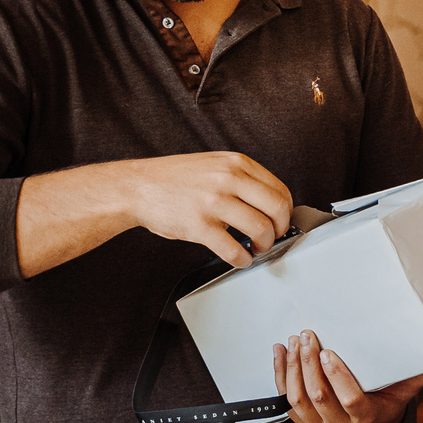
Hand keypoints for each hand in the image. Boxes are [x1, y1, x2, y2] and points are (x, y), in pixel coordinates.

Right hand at [119, 151, 293, 267]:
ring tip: (255, 249)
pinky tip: (240, 259)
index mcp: (236, 163)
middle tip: (271, 239)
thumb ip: (241, 178)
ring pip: (260, 229)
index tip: (279, 223)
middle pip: (277, 209)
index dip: (285, 212)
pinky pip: (234, 249)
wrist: (136, 187)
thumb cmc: (173, 179)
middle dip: (279, 230)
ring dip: (264, 246)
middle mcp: (228, 178)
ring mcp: (213, 201)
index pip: (280, 190)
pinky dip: (243, 260)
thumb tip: (269, 204)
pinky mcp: (199, 225)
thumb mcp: (214, 164)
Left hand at [272, 331, 422, 422]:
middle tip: (307, 336)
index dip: (337, 376)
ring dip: (292, 369)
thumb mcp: (404, 390)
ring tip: (294, 342)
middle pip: (318, 396)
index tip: (329, 352)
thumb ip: (418, 375)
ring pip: (298, 399)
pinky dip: (280, 376)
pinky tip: (280, 353)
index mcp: (365, 417)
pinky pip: (285, 402)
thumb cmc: (386, 400)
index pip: (349, 399)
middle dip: (309, 364)